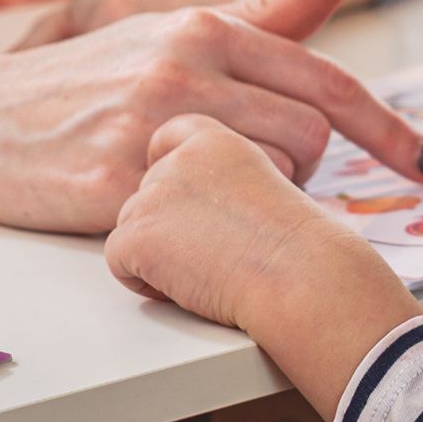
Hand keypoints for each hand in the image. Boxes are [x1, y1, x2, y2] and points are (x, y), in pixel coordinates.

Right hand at [0, 0, 422, 233]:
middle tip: (257, 175)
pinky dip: (208, 224)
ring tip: (207, 188)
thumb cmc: (84, 80)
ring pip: (270, 176)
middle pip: (311, 137)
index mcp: (206, 29)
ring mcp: (151, 124)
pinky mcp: (116, 182)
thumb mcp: (174, 31)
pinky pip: (207, 215)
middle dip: (304, 167)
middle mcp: (186, 67)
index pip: (328, 83)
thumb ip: (267, 15)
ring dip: (260, 195)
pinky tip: (173, 213)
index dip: (388, 131)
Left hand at [107, 114, 422, 417]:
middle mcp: (179, 157)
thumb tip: (198, 204)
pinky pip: (121, 263)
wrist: (301, 274)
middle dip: (169, 224)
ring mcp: (154, 193)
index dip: (169, 170)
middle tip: (218, 248)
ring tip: (212, 267)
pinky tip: (194, 284)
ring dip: (160, 254)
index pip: (167, 138)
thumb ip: (222, 181)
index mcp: (215, 139)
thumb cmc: (299, 247)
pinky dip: (149, 282)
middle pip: (147, 191)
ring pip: (132, 227)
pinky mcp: (137, 234)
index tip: (190, 201)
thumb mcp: (264, 186)